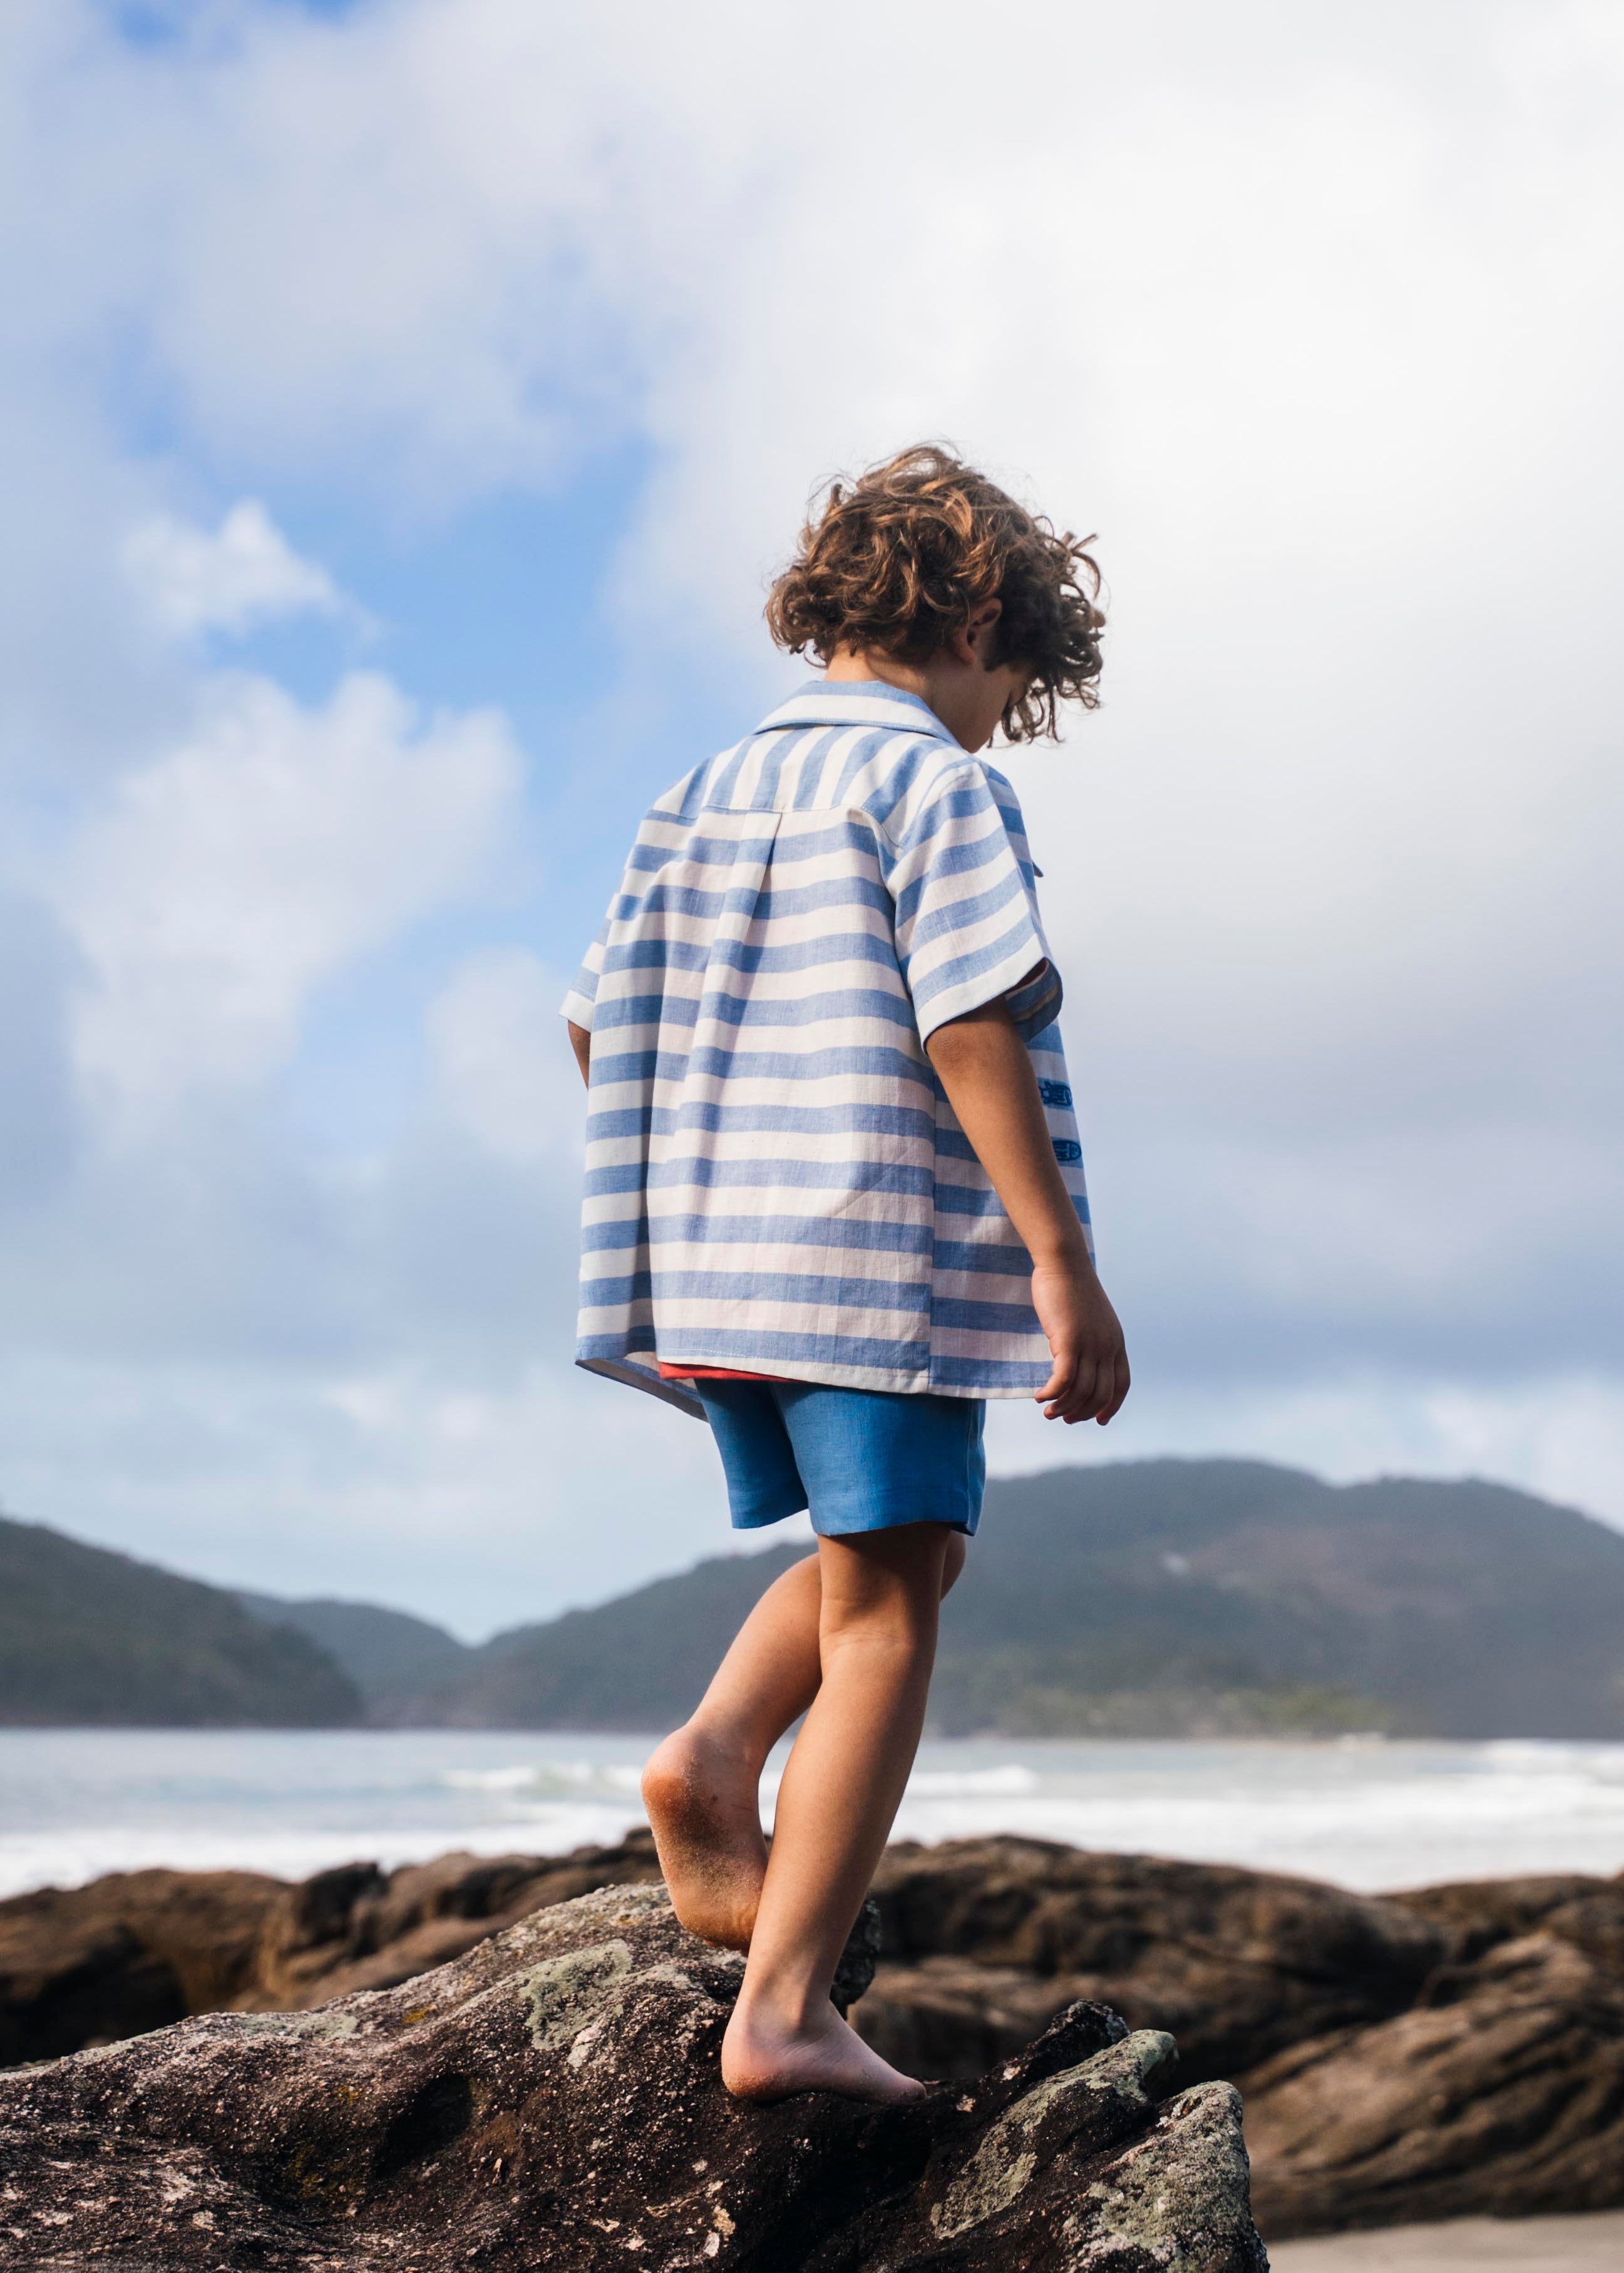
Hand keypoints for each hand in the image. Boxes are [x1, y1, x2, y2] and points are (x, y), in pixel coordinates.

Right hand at [1030, 1258, 1129, 1424]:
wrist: (1064, 1263)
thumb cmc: (1070, 1287)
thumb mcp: (1088, 1318)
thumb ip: (1089, 1339)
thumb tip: (1076, 1359)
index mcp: (1116, 1342)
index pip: (1121, 1385)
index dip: (1111, 1406)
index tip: (1098, 1420)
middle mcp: (1107, 1346)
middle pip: (1101, 1394)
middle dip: (1083, 1413)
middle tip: (1064, 1417)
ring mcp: (1090, 1344)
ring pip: (1082, 1392)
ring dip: (1064, 1408)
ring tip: (1048, 1412)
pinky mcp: (1069, 1341)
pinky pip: (1063, 1380)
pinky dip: (1052, 1393)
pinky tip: (1039, 1396)